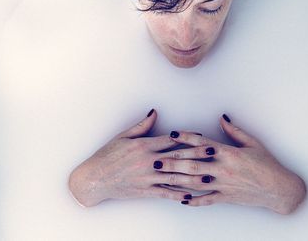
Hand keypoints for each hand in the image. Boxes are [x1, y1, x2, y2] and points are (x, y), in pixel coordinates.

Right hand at [68, 109, 208, 206]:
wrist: (94, 178)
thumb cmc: (107, 156)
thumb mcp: (123, 137)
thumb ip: (141, 126)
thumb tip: (154, 113)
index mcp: (143, 146)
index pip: (170, 140)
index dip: (187, 137)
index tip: (201, 136)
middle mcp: (148, 161)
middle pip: (177, 157)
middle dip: (197, 154)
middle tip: (213, 153)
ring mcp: (147, 177)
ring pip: (174, 176)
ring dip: (193, 176)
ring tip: (208, 176)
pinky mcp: (145, 190)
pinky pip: (164, 192)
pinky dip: (178, 194)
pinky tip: (190, 195)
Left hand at [154, 114, 306, 213]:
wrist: (278, 188)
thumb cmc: (267, 164)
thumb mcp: (252, 143)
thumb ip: (234, 131)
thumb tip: (222, 117)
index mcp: (229, 153)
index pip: (202, 144)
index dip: (186, 138)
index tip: (171, 134)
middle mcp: (223, 169)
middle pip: (193, 164)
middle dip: (173, 161)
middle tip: (155, 159)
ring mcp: (223, 184)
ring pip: (195, 182)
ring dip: (177, 179)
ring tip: (162, 177)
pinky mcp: (226, 197)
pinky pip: (207, 200)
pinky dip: (194, 201)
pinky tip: (181, 200)